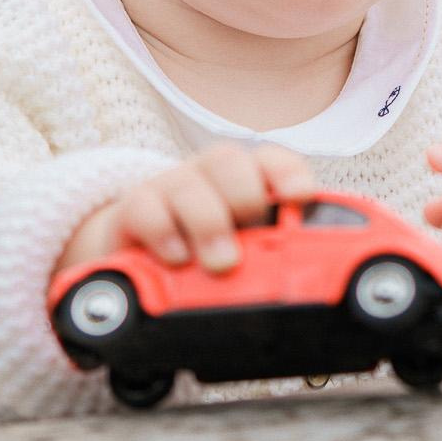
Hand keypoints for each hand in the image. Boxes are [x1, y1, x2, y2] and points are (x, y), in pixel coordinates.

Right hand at [54, 142, 315, 278]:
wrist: (138, 259)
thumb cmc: (204, 257)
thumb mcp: (243, 255)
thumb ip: (271, 258)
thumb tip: (309, 280)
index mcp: (243, 182)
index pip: (268, 161)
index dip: (287, 173)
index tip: (300, 198)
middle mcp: (207, 176)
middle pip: (227, 161)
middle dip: (243, 197)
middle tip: (249, 244)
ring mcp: (168, 188)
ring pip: (188, 184)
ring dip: (208, 223)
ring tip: (220, 264)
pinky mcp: (132, 209)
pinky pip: (145, 208)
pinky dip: (163, 233)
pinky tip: (177, 258)